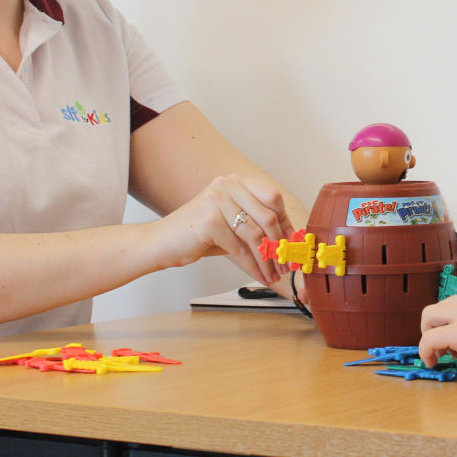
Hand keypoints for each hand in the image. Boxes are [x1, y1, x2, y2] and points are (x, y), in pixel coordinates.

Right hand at [169, 174, 293, 285]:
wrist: (163, 243)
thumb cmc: (199, 234)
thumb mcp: (232, 223)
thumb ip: (257, 224)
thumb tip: (289, 239)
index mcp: (235, 181)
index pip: (272, 197)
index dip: (286, 222)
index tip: (293, 243)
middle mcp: (227, 185)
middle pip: (268, 216)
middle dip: (280, 245)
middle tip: (286, 265)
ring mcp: (217, 200)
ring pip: (255, 235)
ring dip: (268, 260)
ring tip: (274, 275)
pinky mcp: (210, 221)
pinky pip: (240, 249)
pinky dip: (253, 266)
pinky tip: (259, 275)